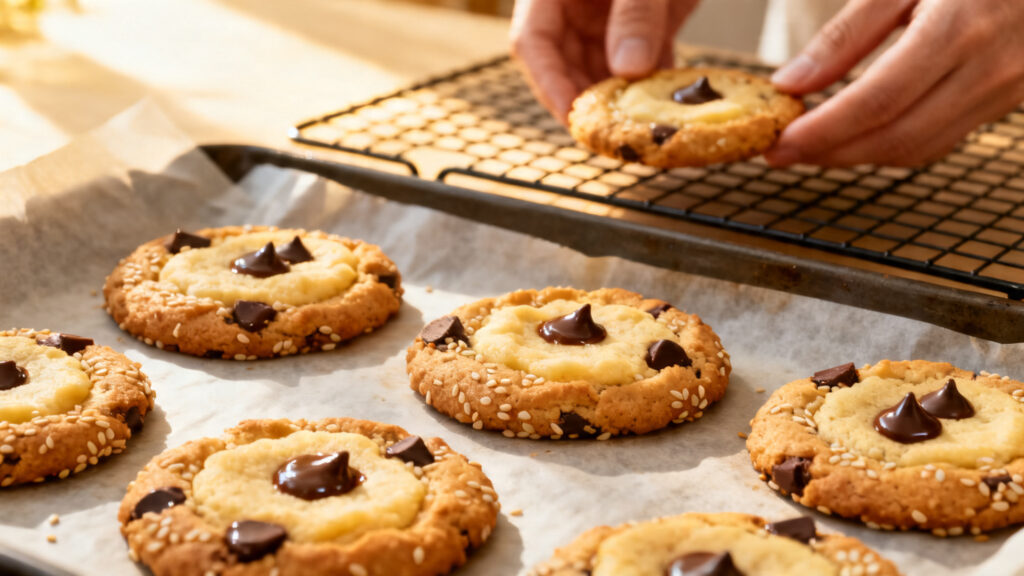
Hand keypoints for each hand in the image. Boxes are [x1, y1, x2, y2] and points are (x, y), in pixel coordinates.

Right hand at [510, 0, 697, 121]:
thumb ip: (635, 12)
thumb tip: (629, 70)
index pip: (532, 43)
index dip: (548, 84)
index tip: (574, 117)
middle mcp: (573, 7)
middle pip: (566, 66)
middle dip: (588, 101)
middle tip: (613, 136)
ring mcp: (606, 18)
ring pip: (603, 72)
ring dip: (622, 102)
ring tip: (643, 128)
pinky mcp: (643, 25)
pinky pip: (643, 64)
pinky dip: (655, 87)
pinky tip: (672, 108)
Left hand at [766, 0, 1023, 166]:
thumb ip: (846, 34)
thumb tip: (792, 83)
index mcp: (958, 28)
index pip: (877, 102)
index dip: (823, 131)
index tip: (778, 143)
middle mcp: (989, 69)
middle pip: (896, 136)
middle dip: (830, 153)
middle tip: (780, 152)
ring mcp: (1006, 91)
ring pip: (918, 148)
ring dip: (857, 156)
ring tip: (809, 146)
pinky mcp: (1007, 101)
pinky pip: (941, 139)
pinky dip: (891, 144)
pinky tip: (855, 135)